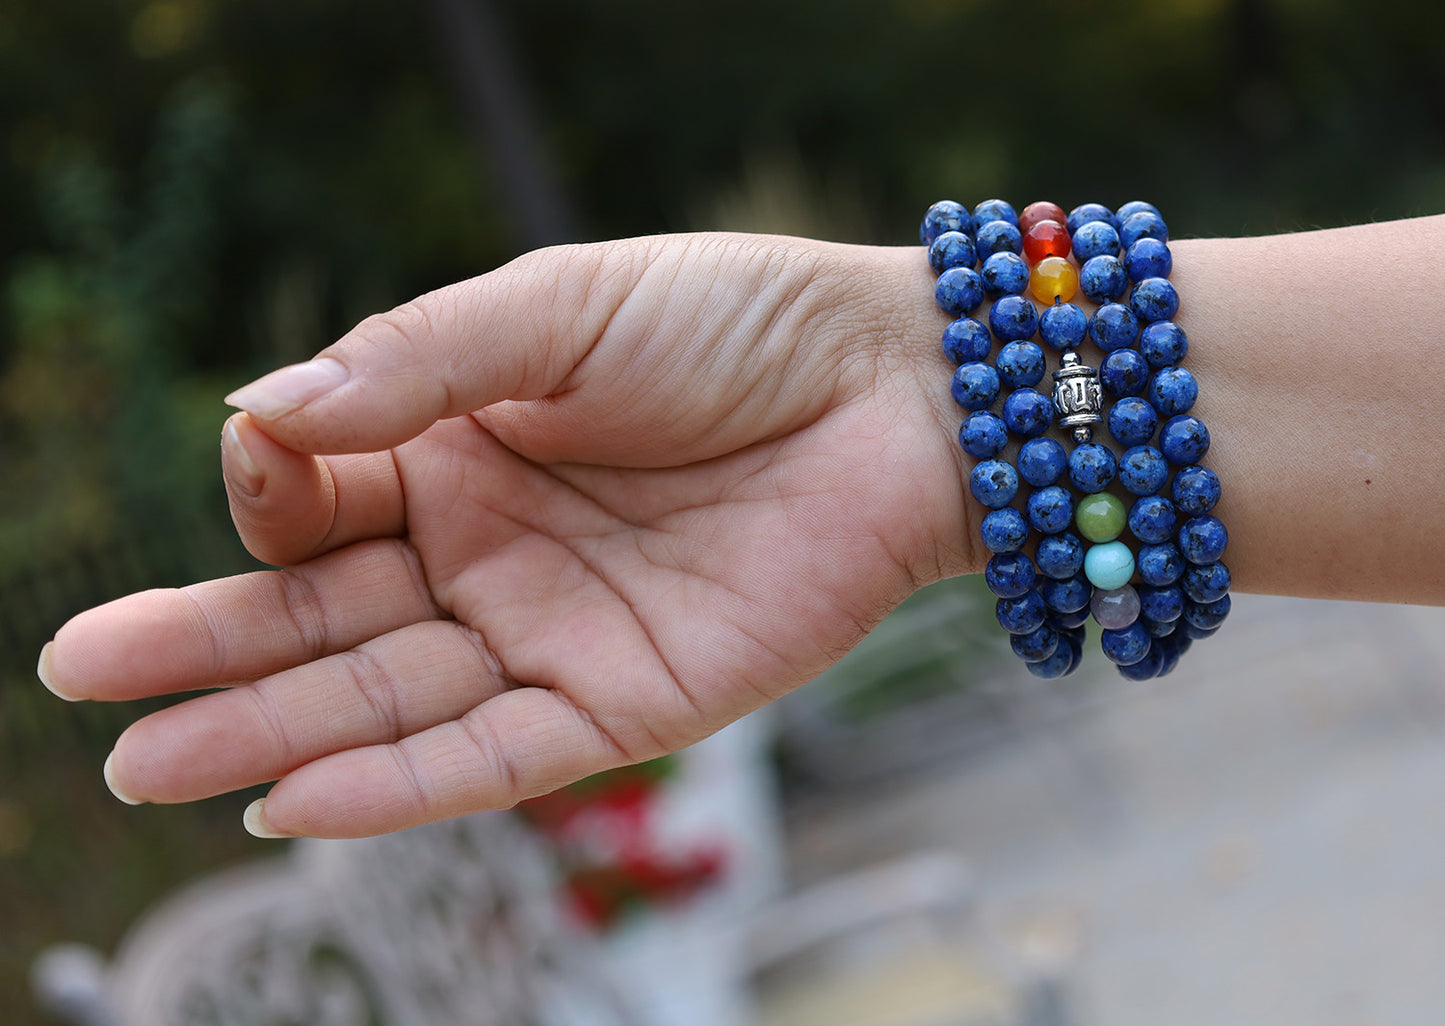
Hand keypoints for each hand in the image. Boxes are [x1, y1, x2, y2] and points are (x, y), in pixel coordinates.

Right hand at [41, 233, 973, 837]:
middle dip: (207, 647)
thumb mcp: (561, 308)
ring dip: (271, 732)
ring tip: (147, 760)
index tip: (262, 452)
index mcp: (461, 447)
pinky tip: (299, 800)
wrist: (897, 396)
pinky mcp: (628, 703)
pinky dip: (401, 784)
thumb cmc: (737, 325)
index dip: (270, 485)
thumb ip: (421, 360)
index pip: (319, 491)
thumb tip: (261, 407)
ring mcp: (551, 632)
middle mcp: (491, 550)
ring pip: (390, 697)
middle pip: (326, 613)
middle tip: (87, 678)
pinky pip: (498, 755)